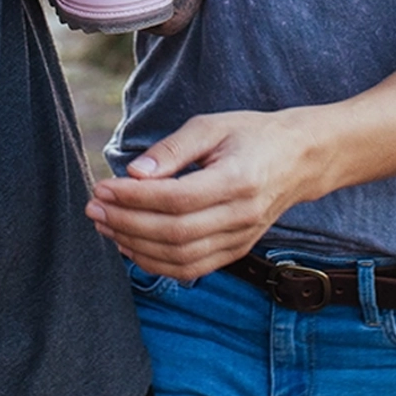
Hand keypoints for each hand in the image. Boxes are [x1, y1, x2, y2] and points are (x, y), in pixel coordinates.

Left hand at [86, 110, 317, 280]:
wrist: (300, 159)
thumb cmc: (252, 135)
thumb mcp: (213, 126)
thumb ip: (172, 150)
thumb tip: (133, 174)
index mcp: (238, 180)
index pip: (177, 199)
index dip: (134, 197)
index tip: (103, 187)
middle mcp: (241, 216)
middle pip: (174, 233)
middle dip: (126, 222)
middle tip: (95, 207)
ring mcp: (241, 239)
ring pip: (179, 258)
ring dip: (135, 246)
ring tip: (106, 225)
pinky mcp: (236, 251)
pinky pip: (191, 269)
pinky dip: (156, 263)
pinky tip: (131, 245)